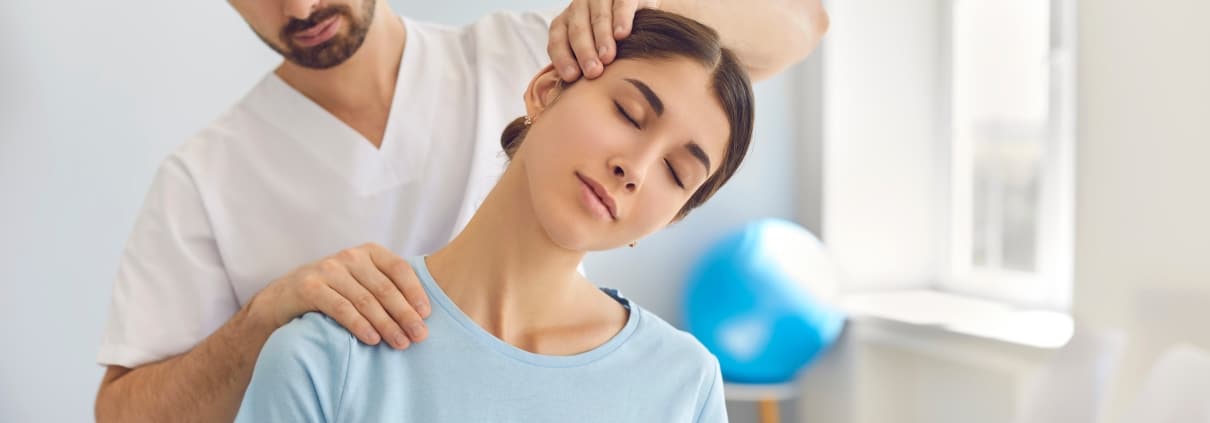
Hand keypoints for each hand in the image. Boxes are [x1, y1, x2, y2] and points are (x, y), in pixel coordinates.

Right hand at [249, 243, 430, 349]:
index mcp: (368, 252)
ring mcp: (328, 270)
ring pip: (365, 300)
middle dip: (405, 314)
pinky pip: (341, 308)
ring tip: (400, 343)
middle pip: (384, 288)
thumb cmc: (334, 292)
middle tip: (419, 336)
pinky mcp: (310, 287)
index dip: (415, 291)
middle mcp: (349, 256)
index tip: (426, 315)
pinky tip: (372, 339)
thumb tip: (423, 314)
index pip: (398, 269)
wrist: (284, 297)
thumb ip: (387, 288)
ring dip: (386, 324)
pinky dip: (359, 325)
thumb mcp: (362, 282)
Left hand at [547, 0, 660, 81]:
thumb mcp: (594, 55)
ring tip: (607, 58)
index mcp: (567, 22)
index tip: (571, 77)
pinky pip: (622, 3)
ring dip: (601, 38)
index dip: (563, 57)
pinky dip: (621, 18)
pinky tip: (622, 34)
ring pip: (598, 16)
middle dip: (584, 51)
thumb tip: (569, 101)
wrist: (643, 17)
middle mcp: (580, 7)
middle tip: (593, 71)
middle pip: (577, 29)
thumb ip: (582, 71)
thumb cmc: (614, 45)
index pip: (557, 39)